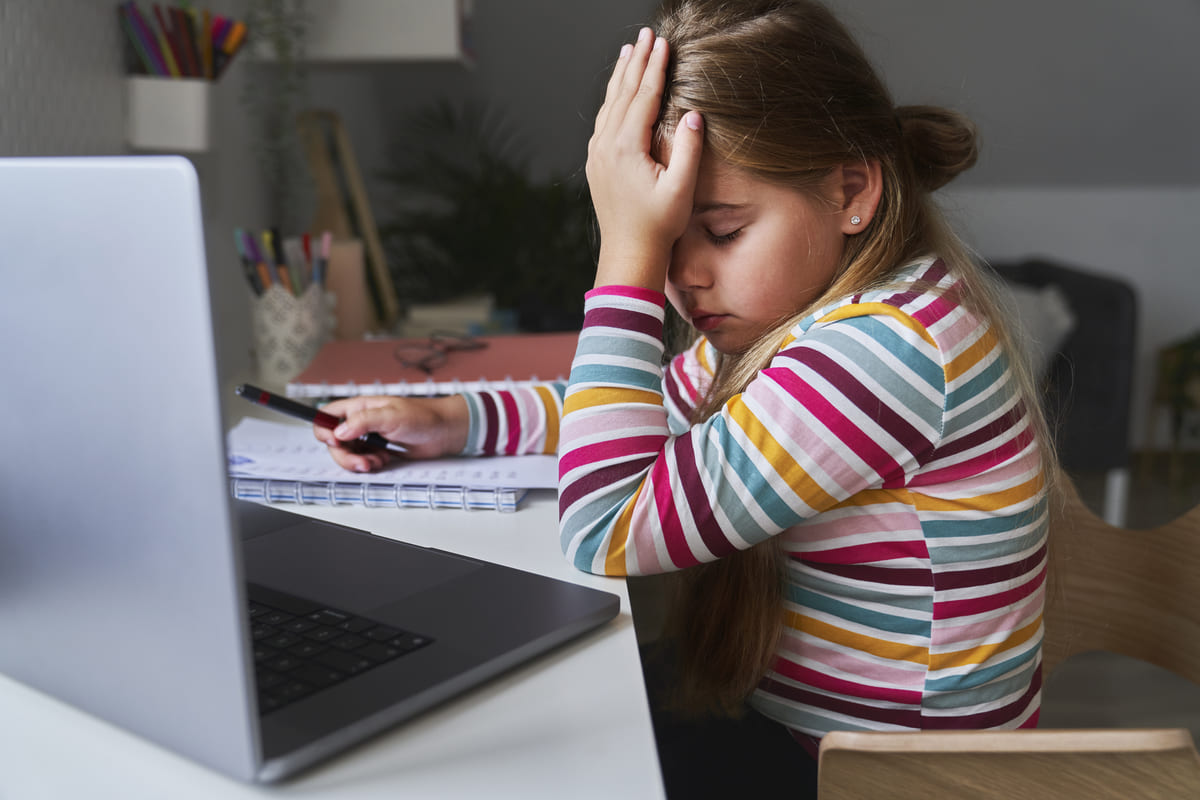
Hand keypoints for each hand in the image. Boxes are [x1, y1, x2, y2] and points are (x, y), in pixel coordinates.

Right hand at [313, 395, 468, 472]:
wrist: (444, 432)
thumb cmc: (423, 416)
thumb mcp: (391, 415)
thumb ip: (364, 421)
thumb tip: (339, 430)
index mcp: (359, 408)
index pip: (327, 415)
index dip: (324, 429)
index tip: (335, 441)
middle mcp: (360, 422)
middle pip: (334, 441)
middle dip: (344, 455)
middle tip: (361, 462)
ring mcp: (369, 438)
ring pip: (348, 454)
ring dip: (357, 462)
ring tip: (376, 462)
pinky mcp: (378, 451)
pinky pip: (362, 462)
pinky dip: (369, 466)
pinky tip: (383, 462)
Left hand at [586, 27, 703, 289]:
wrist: (628, 253)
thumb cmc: (658, 225)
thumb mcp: (681, 189)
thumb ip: (689, 150)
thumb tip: (695, 114)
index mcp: (626, 147)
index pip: (643, 96)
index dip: (655, 68)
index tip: (663, 43)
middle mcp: (606, 145)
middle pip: (623, 93)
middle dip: (637, 61)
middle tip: (647, 34)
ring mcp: (597, 154)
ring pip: (609, 104)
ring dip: (621, 76)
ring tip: (630, 51)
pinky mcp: (596, 163)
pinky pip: (603, 120)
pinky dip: (612, 99)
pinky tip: (617, 92)